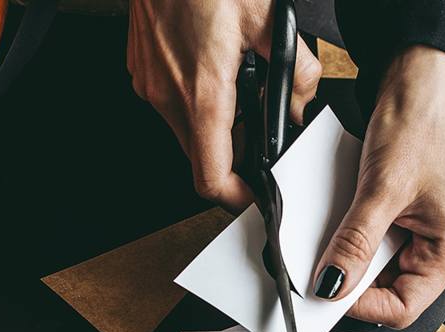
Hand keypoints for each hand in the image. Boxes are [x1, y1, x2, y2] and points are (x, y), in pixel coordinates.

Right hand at [127, 0, 321, 213]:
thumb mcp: (271, 20)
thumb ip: (296, 71)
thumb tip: (302, 104)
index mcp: (202, 90)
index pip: (211, 176)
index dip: (236, 198)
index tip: (255, 198)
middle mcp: (167, 94)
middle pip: (202, 156)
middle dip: (235, 153)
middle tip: (259, 128)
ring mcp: (149, 83)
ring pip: (187, 130)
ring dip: (216, 124)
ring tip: (239, 86)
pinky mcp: (142, 70)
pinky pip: (171, 103)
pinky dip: (196, 101)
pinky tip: (215, 67)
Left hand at [312, 45, 444, 328]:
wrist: (421, 77)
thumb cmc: (425, 122)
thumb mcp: (382, 190)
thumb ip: (355, 243)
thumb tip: (331, 284)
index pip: (403, 308)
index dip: (361, 306)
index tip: (326, 291)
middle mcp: (439, 245)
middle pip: (385, 287)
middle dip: (349, 277)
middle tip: (317, 264)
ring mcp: (418, 228)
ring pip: (372, 262)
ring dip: (345, 252)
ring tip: (329, 230)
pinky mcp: (399, 210)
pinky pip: (368, 235)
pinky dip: (346, 230)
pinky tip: (336, 214)